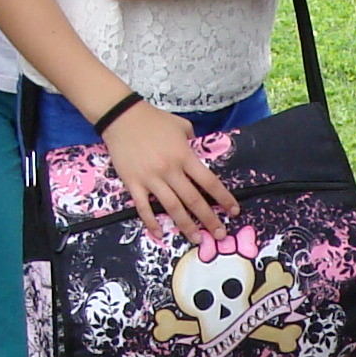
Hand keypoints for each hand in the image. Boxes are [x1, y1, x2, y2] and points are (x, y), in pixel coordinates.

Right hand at [101, 98, 237, 240]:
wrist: (121, 117)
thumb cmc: (154, 120)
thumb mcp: (181, 126)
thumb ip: (193, 142)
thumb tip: (200, 156)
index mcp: (184, 156)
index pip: (209, 182)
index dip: (223, 198)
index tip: (234, 211)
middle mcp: (170, 170)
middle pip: (193, 199)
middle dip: (209, 219)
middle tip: (219, 234)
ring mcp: (150, 178)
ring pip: (171, 207)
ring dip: (185, 225)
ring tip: (196, 239)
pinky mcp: (133, 183)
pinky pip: (143, 207)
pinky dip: (151, 222)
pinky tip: (160, 234)